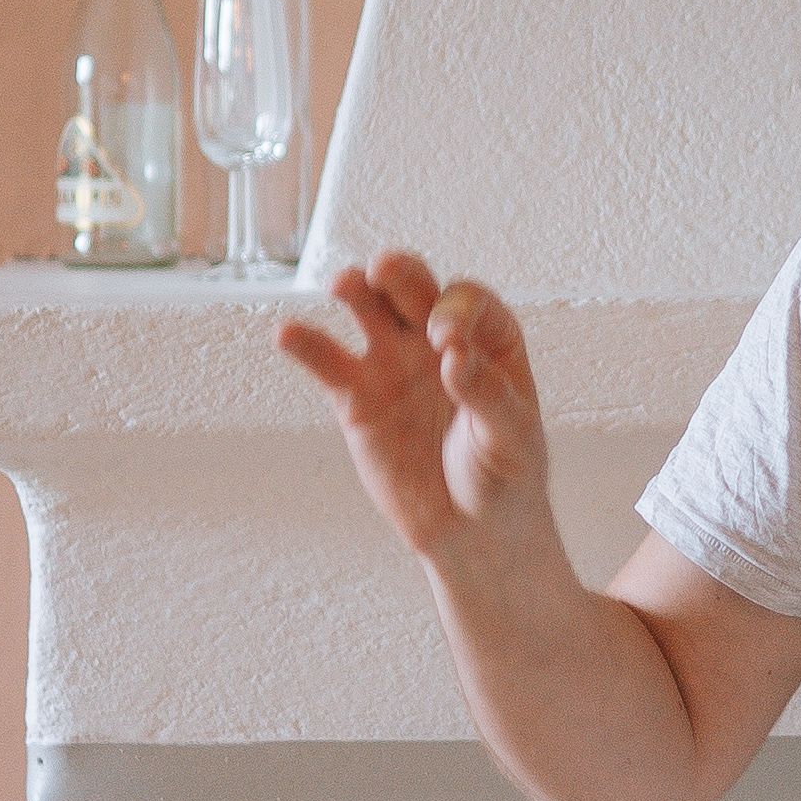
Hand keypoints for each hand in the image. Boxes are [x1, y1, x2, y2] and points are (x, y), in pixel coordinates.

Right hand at [279, 251, 551, 563]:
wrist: (471, 531)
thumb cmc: (504, 476)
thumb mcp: (511, 438)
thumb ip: (487, 395)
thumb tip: (453, 357)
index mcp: (487, 339)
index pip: (467, 302)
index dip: (455, 311)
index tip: (447, 343)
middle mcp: (437, 339)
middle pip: (414, 288)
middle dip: (400, 274)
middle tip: (384, 270)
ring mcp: (393, 363)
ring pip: (369, 310)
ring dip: (355, 289)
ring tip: (344, 283)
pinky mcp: (357, 397)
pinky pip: (328, 362)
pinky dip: (306, 345)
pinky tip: (288, 334)